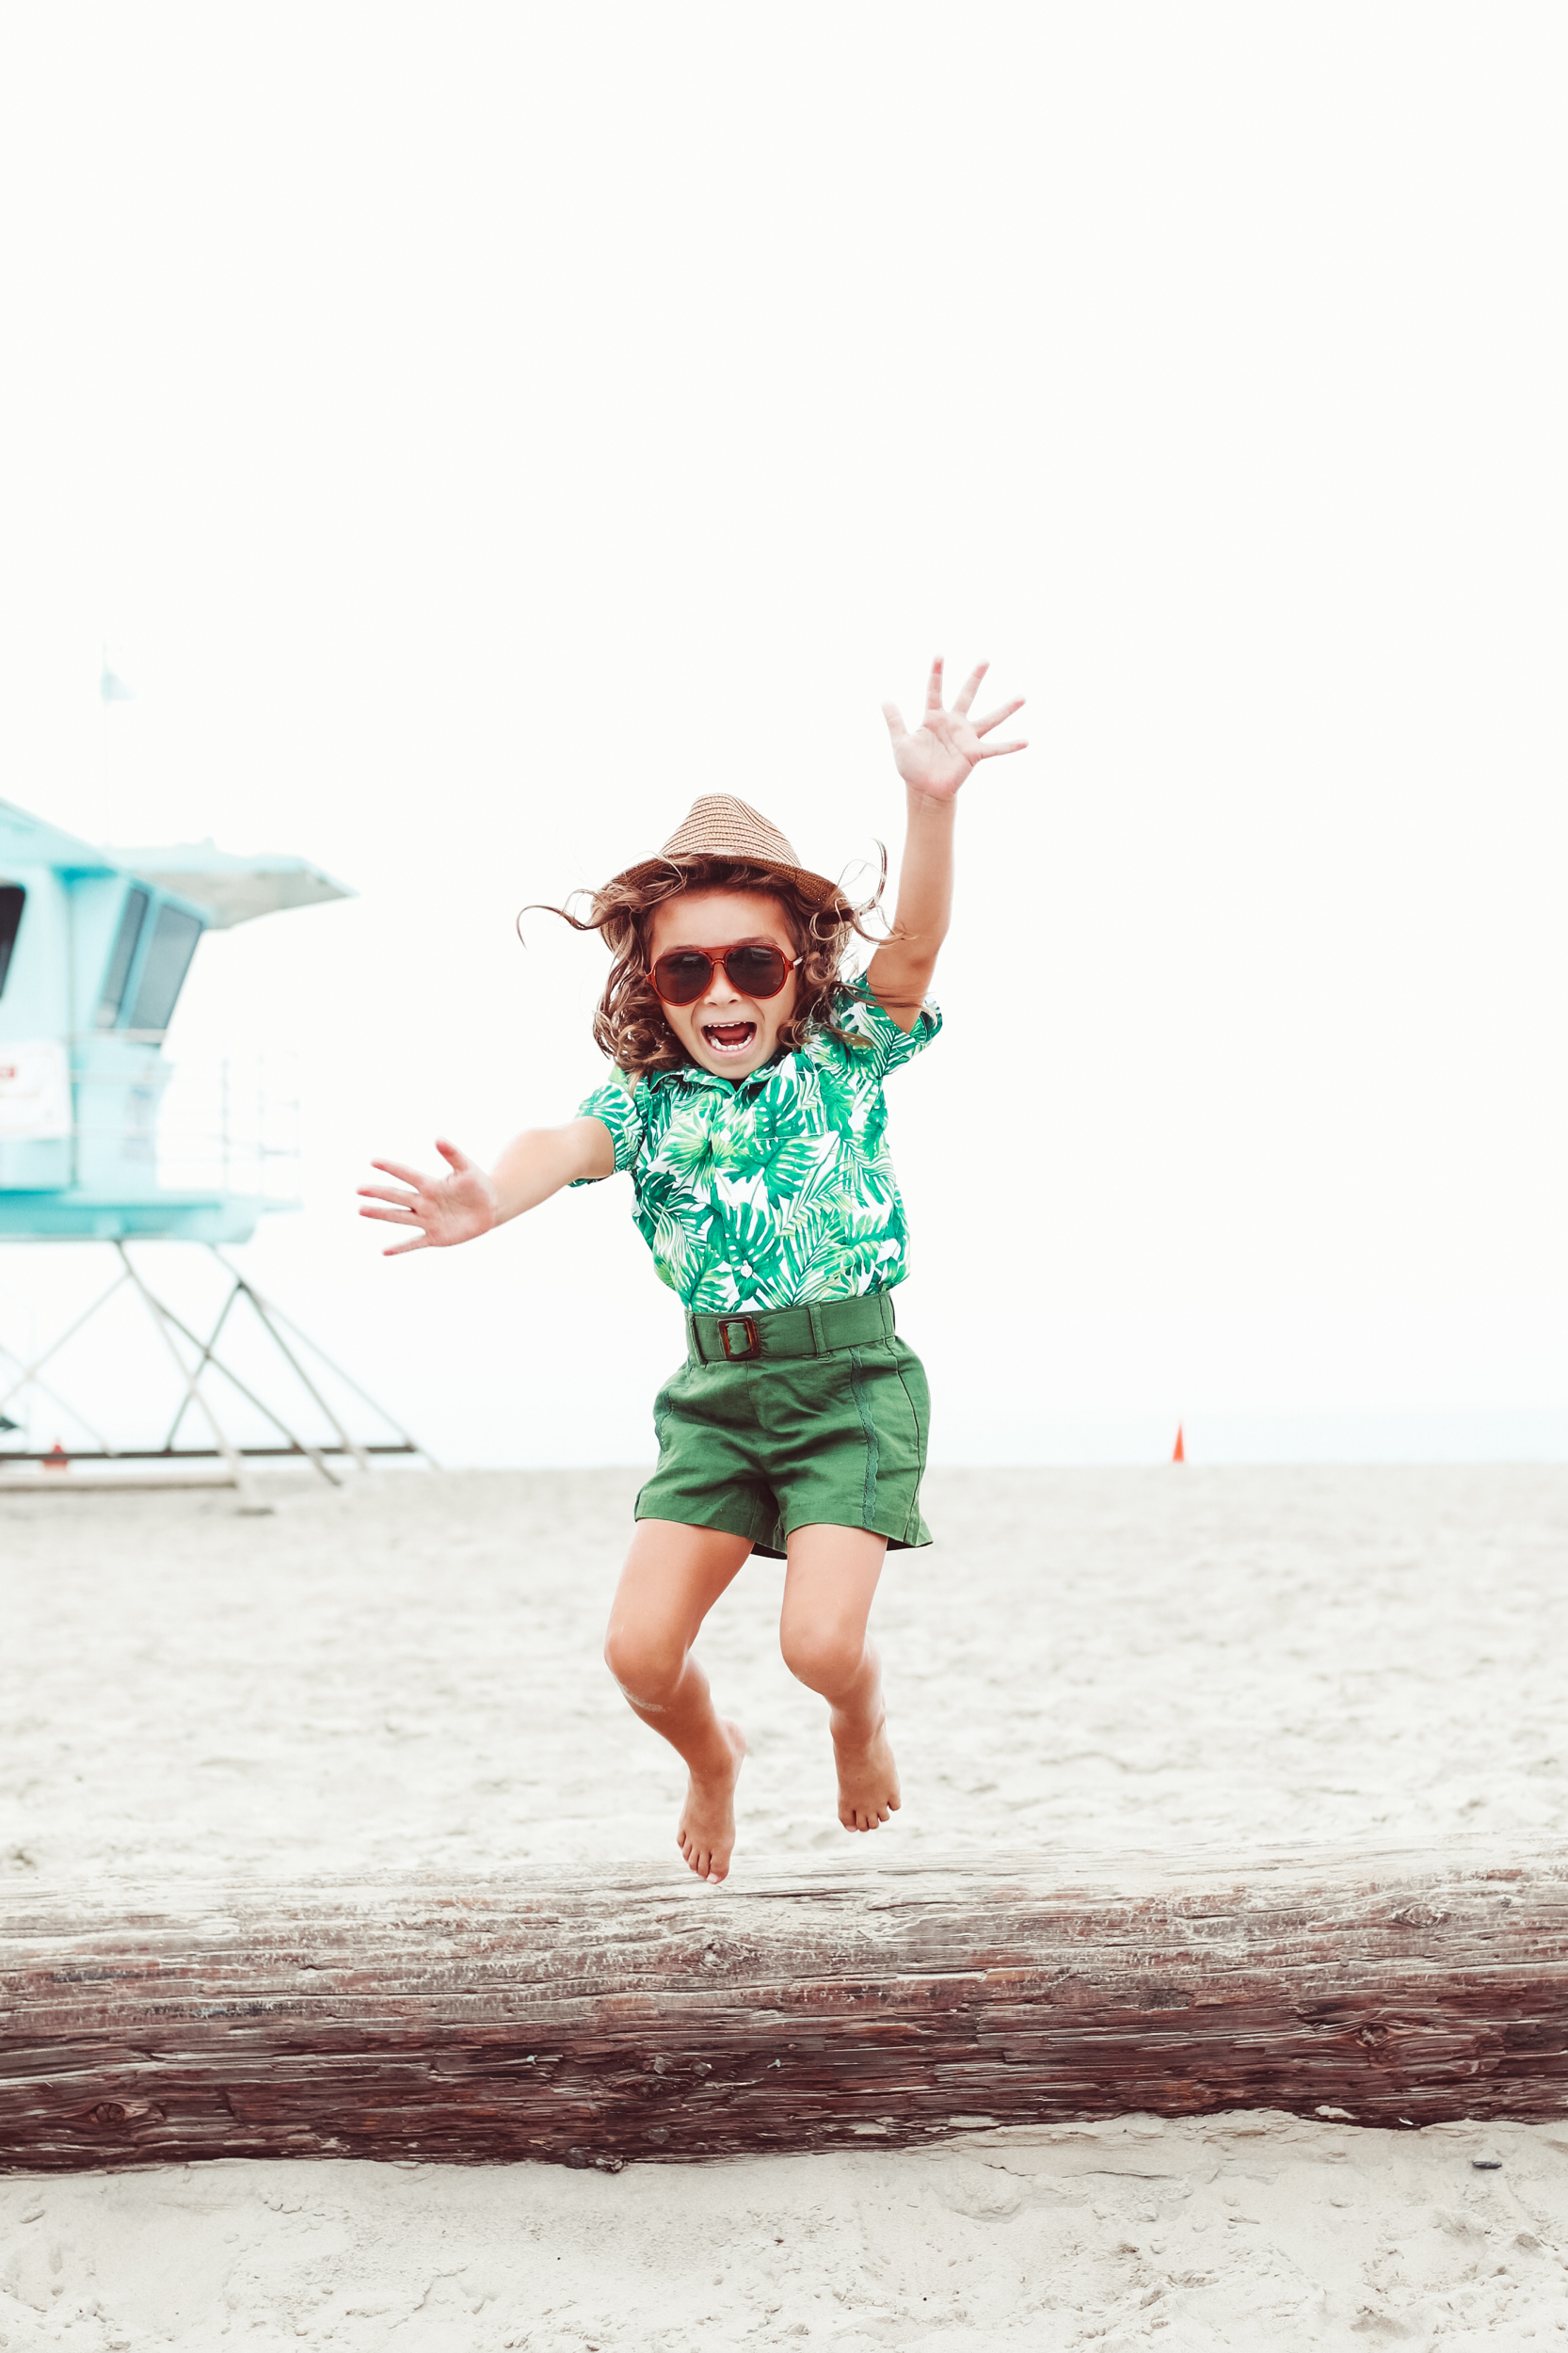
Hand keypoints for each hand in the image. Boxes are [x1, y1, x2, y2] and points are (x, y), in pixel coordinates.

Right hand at [357, 1140, 497, 1256]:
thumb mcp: (467, 1168)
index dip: (391, 1167)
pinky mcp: (435, 1236)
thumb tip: (438, 1138)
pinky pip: (415, 1243)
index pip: (407, 1175)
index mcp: (431, 1185)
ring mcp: (428, 1220)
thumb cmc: (478, 1185)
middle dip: (378, 1193)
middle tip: (359, 1189)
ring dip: (380, 1214)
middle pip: (397, 1196)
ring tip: (361, 1210)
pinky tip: (385, 1252)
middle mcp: (424, 1202)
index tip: (373, 1161)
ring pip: (399, 1217)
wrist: (490, 1208)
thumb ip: (453, 1154)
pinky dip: (401, 1248)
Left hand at [881, 657, 1025, 801]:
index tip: (940, 655)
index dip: (936, 673)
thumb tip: (885, 699)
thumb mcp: (900, 742)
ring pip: (990, 719)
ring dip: (1006, 709)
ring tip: (1022, 696)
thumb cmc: (912, 767)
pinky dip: (1010, 746)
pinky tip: (1026, 741)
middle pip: (966, 695)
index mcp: (934, 718)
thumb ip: (895, 721)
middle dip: (975, 678)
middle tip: (985, 660)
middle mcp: (953, 723)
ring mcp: (966, 737)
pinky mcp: (974, 753)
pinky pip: (995, 748)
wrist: (924, 790)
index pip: (934, 691)